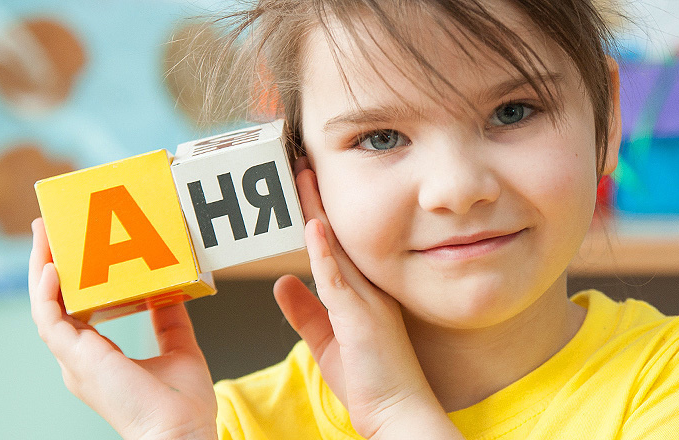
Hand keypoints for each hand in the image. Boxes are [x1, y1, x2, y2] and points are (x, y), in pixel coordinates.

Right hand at [29, 218, 216, 439]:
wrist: (181, 432)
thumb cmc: (182, 406)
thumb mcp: (179, 349)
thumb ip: (169, 321)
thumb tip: (168, 292)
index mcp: (98, 358)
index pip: (74, 311)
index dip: (69, 279)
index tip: (72, 247)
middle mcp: (80, 359)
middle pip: (53, 303)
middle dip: (48, 264)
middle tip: (49, 228)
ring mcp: (74, 362)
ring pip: (45, 307)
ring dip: (41, 268)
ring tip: (44, 233)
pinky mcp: (77, 361)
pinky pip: (50, 321)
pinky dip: (48, 293)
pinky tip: (53, 267)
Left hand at [272, 159, 463, 438]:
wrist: (397, 411)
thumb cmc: (371, 381)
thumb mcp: (327, 340)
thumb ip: (304, 312)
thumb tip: (281, 285)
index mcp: (362, 291)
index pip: (335, 242)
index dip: (318, 212)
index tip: (303, 182)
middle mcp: (368, 287)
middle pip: (338, 233)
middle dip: (318, 197)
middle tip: (300, 162)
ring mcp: (367, 299)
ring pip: (338, 245)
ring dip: (318, 210)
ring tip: (302, 176)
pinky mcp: (361, 317)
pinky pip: (339, 278)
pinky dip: (324, 251)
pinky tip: (312, 226)